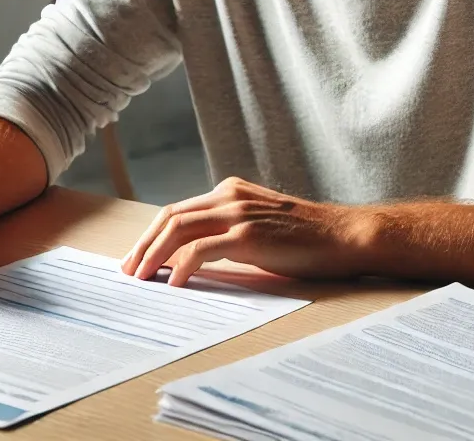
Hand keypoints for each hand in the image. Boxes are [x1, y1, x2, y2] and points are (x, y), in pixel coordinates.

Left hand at [120, 177, 366, 286]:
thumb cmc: (307, 238)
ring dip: (154, 255)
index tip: (137, 258)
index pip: (178, 211)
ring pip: (179, 229)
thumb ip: (230, 232)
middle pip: (171, 217)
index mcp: (230, 191)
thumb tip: (194, 258)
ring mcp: (238, 213)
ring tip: (142, 278)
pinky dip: (182, 265)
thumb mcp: (260, 226)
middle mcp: (229, 196)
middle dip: (144, 245)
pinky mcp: (248, 235)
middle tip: (128, 271)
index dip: (152, 235)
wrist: (345, 236)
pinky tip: (175, 283)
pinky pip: (202, 249)